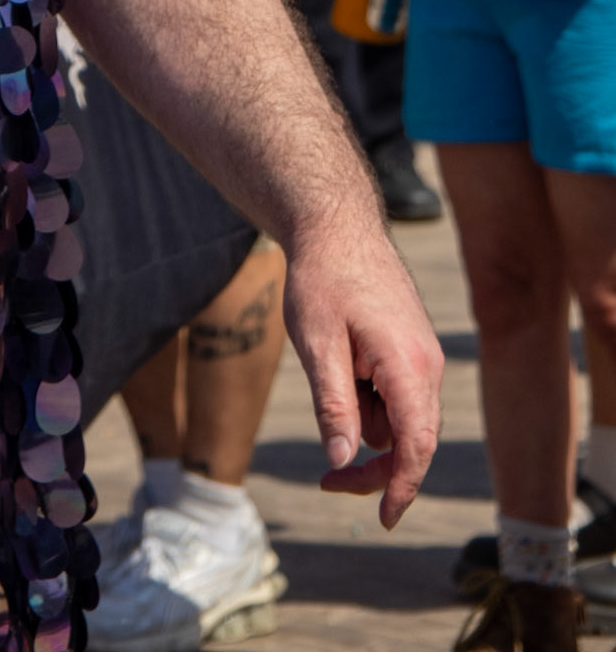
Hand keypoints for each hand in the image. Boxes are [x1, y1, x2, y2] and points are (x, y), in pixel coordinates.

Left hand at [281, 210, 443, 527]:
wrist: (336, 225)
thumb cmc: (322, 279)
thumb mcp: (316, 343)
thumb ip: (332, 404)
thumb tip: (341, 462)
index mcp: (409, 366)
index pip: (416, 446)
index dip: (401, 489)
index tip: (383, 519)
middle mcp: (428, 367)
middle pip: (411, 443)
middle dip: (372, 467)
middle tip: (325, 481)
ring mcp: (424, 359)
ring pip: (400, 420)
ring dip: (364, 418)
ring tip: (329, 364)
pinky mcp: (413, 352)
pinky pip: (396, 397)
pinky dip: (369, 397)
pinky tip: (343, 358)